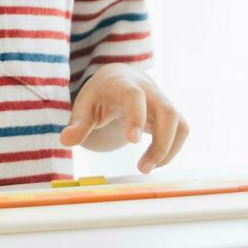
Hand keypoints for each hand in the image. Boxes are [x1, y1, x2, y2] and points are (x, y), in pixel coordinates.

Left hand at [57, 64, 188, 172]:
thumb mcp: (85, 106)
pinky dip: (172, 149)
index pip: (134, 95)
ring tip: (146, 167)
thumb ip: (78, 123)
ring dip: (168, 149)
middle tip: (142, 167)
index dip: (136, 116)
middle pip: (167, 111)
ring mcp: (162, 100)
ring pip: (179, 122)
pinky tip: (155, 161)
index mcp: (122, 84)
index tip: (132, 141)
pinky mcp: (171, 113)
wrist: (120, 79)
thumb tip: (65, 141)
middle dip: (160, 142)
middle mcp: (148, 89)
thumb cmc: (101, 95)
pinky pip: (182, 130)